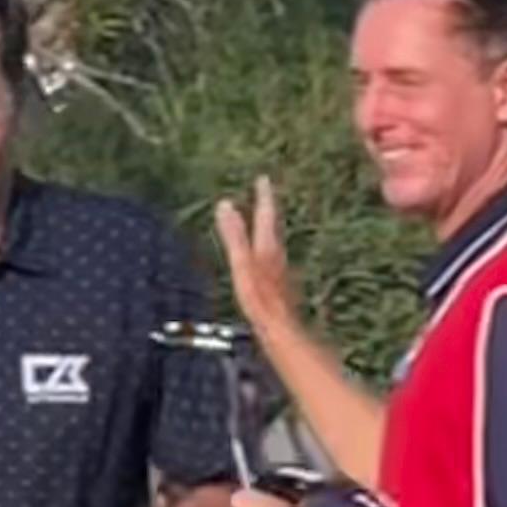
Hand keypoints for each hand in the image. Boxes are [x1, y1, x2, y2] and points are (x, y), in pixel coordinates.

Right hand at [213, 176, 303, 343]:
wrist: (280, 327)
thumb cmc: (259, 298)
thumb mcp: (241, 263)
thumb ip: (234, 235)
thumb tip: (225, 205)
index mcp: (268, 245)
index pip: (266, 213)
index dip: (264, 196)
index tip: (263, 178)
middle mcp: (278, 253)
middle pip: (274, 224)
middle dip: (269, 207)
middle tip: (266, 191)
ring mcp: (281, 267)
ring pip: (276, 238)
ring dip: (270, 225)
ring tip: (265, 217)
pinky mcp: (281, 281)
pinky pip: (274, 253)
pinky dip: (269, 243)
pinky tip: (267, 251)